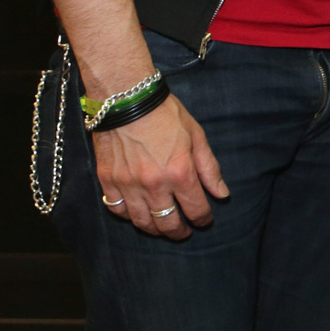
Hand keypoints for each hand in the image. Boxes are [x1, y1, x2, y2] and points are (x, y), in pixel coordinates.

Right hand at [93, 95, 226, 240]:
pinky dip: (129, 216)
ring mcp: (128, 185)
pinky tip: (137, 213)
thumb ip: (209, 169)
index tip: (204, 220)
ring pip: (142, 222)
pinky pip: (117, 209)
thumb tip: (222, 194)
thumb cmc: (166, 114)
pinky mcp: (107, 180)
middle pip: (168, 223)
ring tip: (162, 227)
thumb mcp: (197, 136)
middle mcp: (154, 185)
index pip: (196, 210)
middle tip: (184, 231)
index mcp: (180, 173)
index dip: (203, 219)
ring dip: (155, 229)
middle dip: (179, 232)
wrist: (126, 98)